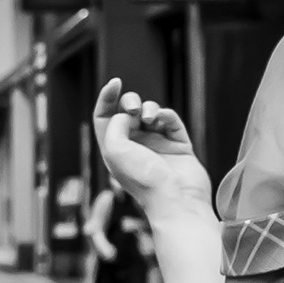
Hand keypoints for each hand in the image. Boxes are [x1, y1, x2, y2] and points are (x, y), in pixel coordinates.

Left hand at [92, 80, 213, 229]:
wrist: (176, 199)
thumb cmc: (142, 178)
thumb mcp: (115, 149)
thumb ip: (115, 123)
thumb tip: (129, 113)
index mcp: (114, 150)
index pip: (105, 117)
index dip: (107, 98)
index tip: (115, 83)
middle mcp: (134, 146)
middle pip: (127, 111)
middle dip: (129, 101)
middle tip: (134, 108)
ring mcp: (157, 145)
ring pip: (150, 112)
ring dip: (148, 107)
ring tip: (149, 117)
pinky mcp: (178, 145)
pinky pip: (170, 119)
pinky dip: (164, 114)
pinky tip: (162, 120)